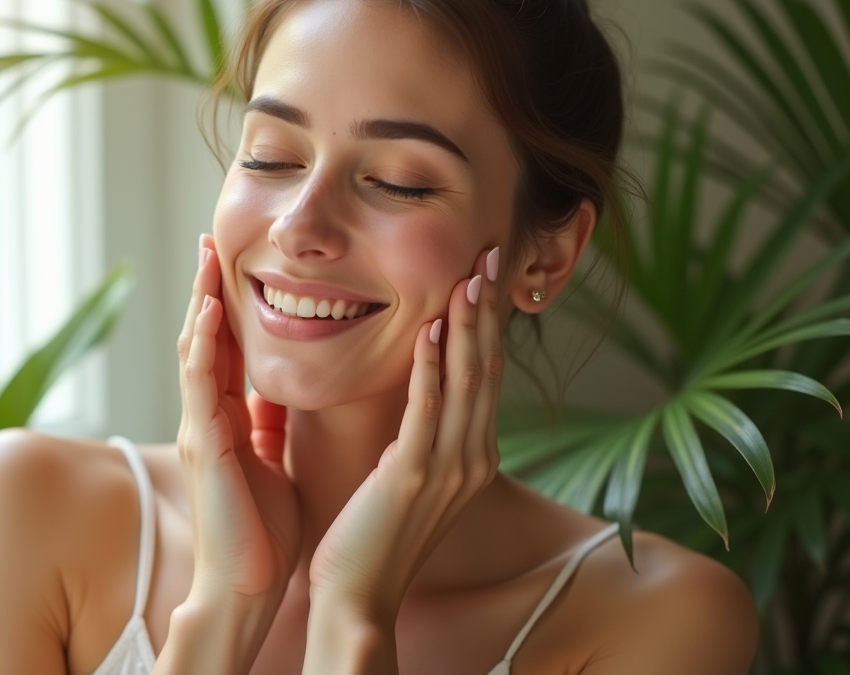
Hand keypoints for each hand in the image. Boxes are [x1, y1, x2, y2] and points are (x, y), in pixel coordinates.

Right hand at [176, 235, 301, 603]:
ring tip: (207, 255)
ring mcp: (199, 427)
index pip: (222, 349)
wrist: (248, 585)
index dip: (225, 304)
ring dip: (201, 299)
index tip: (232, 262)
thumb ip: (270, 425)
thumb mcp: (273, 462)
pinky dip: (205, 341)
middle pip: (202, 337)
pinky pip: (199, 380)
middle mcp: (205, 417)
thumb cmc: (264, 533)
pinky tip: (211, 308)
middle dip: (206, 287)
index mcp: (225, 420)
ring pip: (195, 348)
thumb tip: (278, 392)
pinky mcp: (203, 442)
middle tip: (211, 239)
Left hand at [307, 249, 503, 623]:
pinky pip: (428, 410)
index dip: (488, 321)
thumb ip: (422, 434)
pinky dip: (432, 367)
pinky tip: (432, 330)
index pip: (487, 374)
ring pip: (467, 381)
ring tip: (469, 275)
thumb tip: (421, 389)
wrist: (358, 596)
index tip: (486, 273)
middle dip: (488, 308)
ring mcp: (449, 468)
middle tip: (491, 254)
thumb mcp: (409, 476)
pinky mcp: (414, 476)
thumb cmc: (373, 534)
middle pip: (488, 367)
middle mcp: (472, 458)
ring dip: (468, 324)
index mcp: (472, 455)